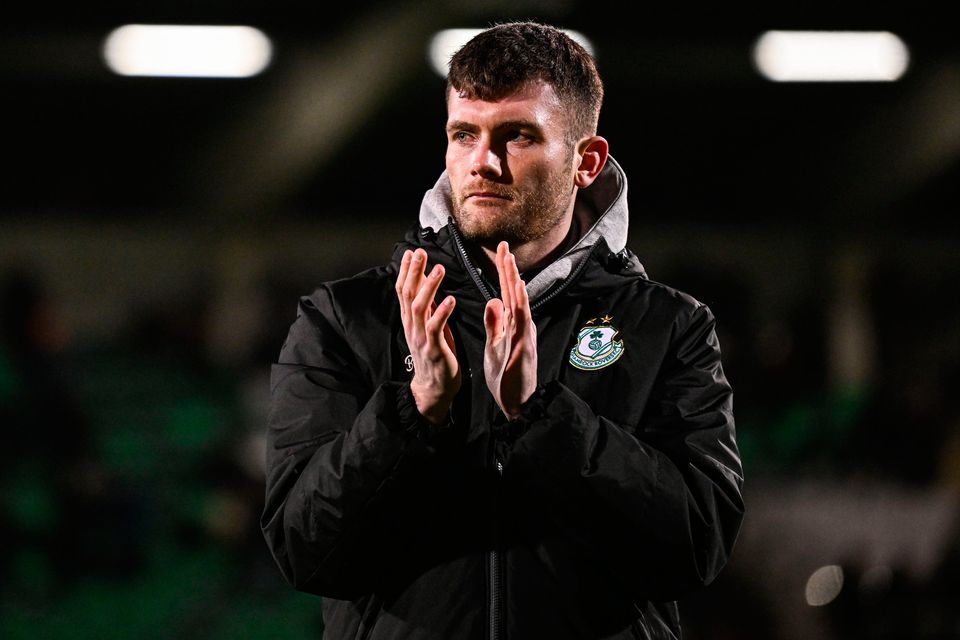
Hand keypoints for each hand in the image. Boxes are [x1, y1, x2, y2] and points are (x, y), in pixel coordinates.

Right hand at [396, 248, 459, 424]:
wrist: (434, 388)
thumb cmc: (435, 356)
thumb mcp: (428, 327)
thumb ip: (426, 307)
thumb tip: (426, 284)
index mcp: (411, 320)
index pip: (404, 291)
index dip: (406, 271)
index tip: (412, 252)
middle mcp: (412, 326)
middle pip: (408, 294)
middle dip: (414, 272)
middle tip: (421, 253)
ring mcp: (421, 338)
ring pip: (420, 307)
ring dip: (429, 287)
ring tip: (439, 269)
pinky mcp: (433, 349)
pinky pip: (435, 328)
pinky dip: (442, 312)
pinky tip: (450, 299)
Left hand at [483, 241, 536, 419]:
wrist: (517, 404)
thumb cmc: (507, 376)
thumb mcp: (496, 345)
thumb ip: (495, 323)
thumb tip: (492, 301)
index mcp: (514, 325)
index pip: (507, 293)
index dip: (504, 272)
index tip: (501, 251)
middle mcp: (522, 327)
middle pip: (515, 294)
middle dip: (509, 269)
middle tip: (504, 246)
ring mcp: (524, 338)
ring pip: (521, 305)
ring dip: (515, 284)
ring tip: (509, 263)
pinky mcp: (523, 351)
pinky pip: (521, 326)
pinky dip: (519, 309)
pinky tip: (515, 295)